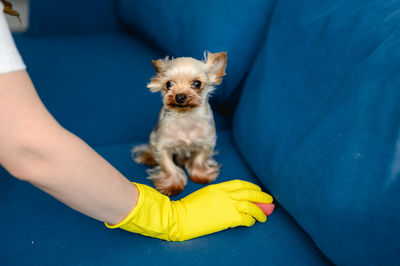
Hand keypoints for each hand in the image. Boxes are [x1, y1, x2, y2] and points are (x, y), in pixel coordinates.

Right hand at [106, 180, 272, 240]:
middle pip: (248, 193)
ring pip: (250, 206)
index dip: (251, 188)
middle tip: (269, 201)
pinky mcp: (227, 217)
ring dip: (260, 210)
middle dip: (261, 197)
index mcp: (218, 187)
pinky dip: (251, 220)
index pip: (239, 184)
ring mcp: (226, 205)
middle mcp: (224, 194)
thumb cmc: (187, 209)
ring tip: (265, 215)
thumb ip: (216, 196)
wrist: (179, 218)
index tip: (258, 191)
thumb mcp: (203, 196)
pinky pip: (245, 218)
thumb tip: (226, 201)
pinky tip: (252, 222)